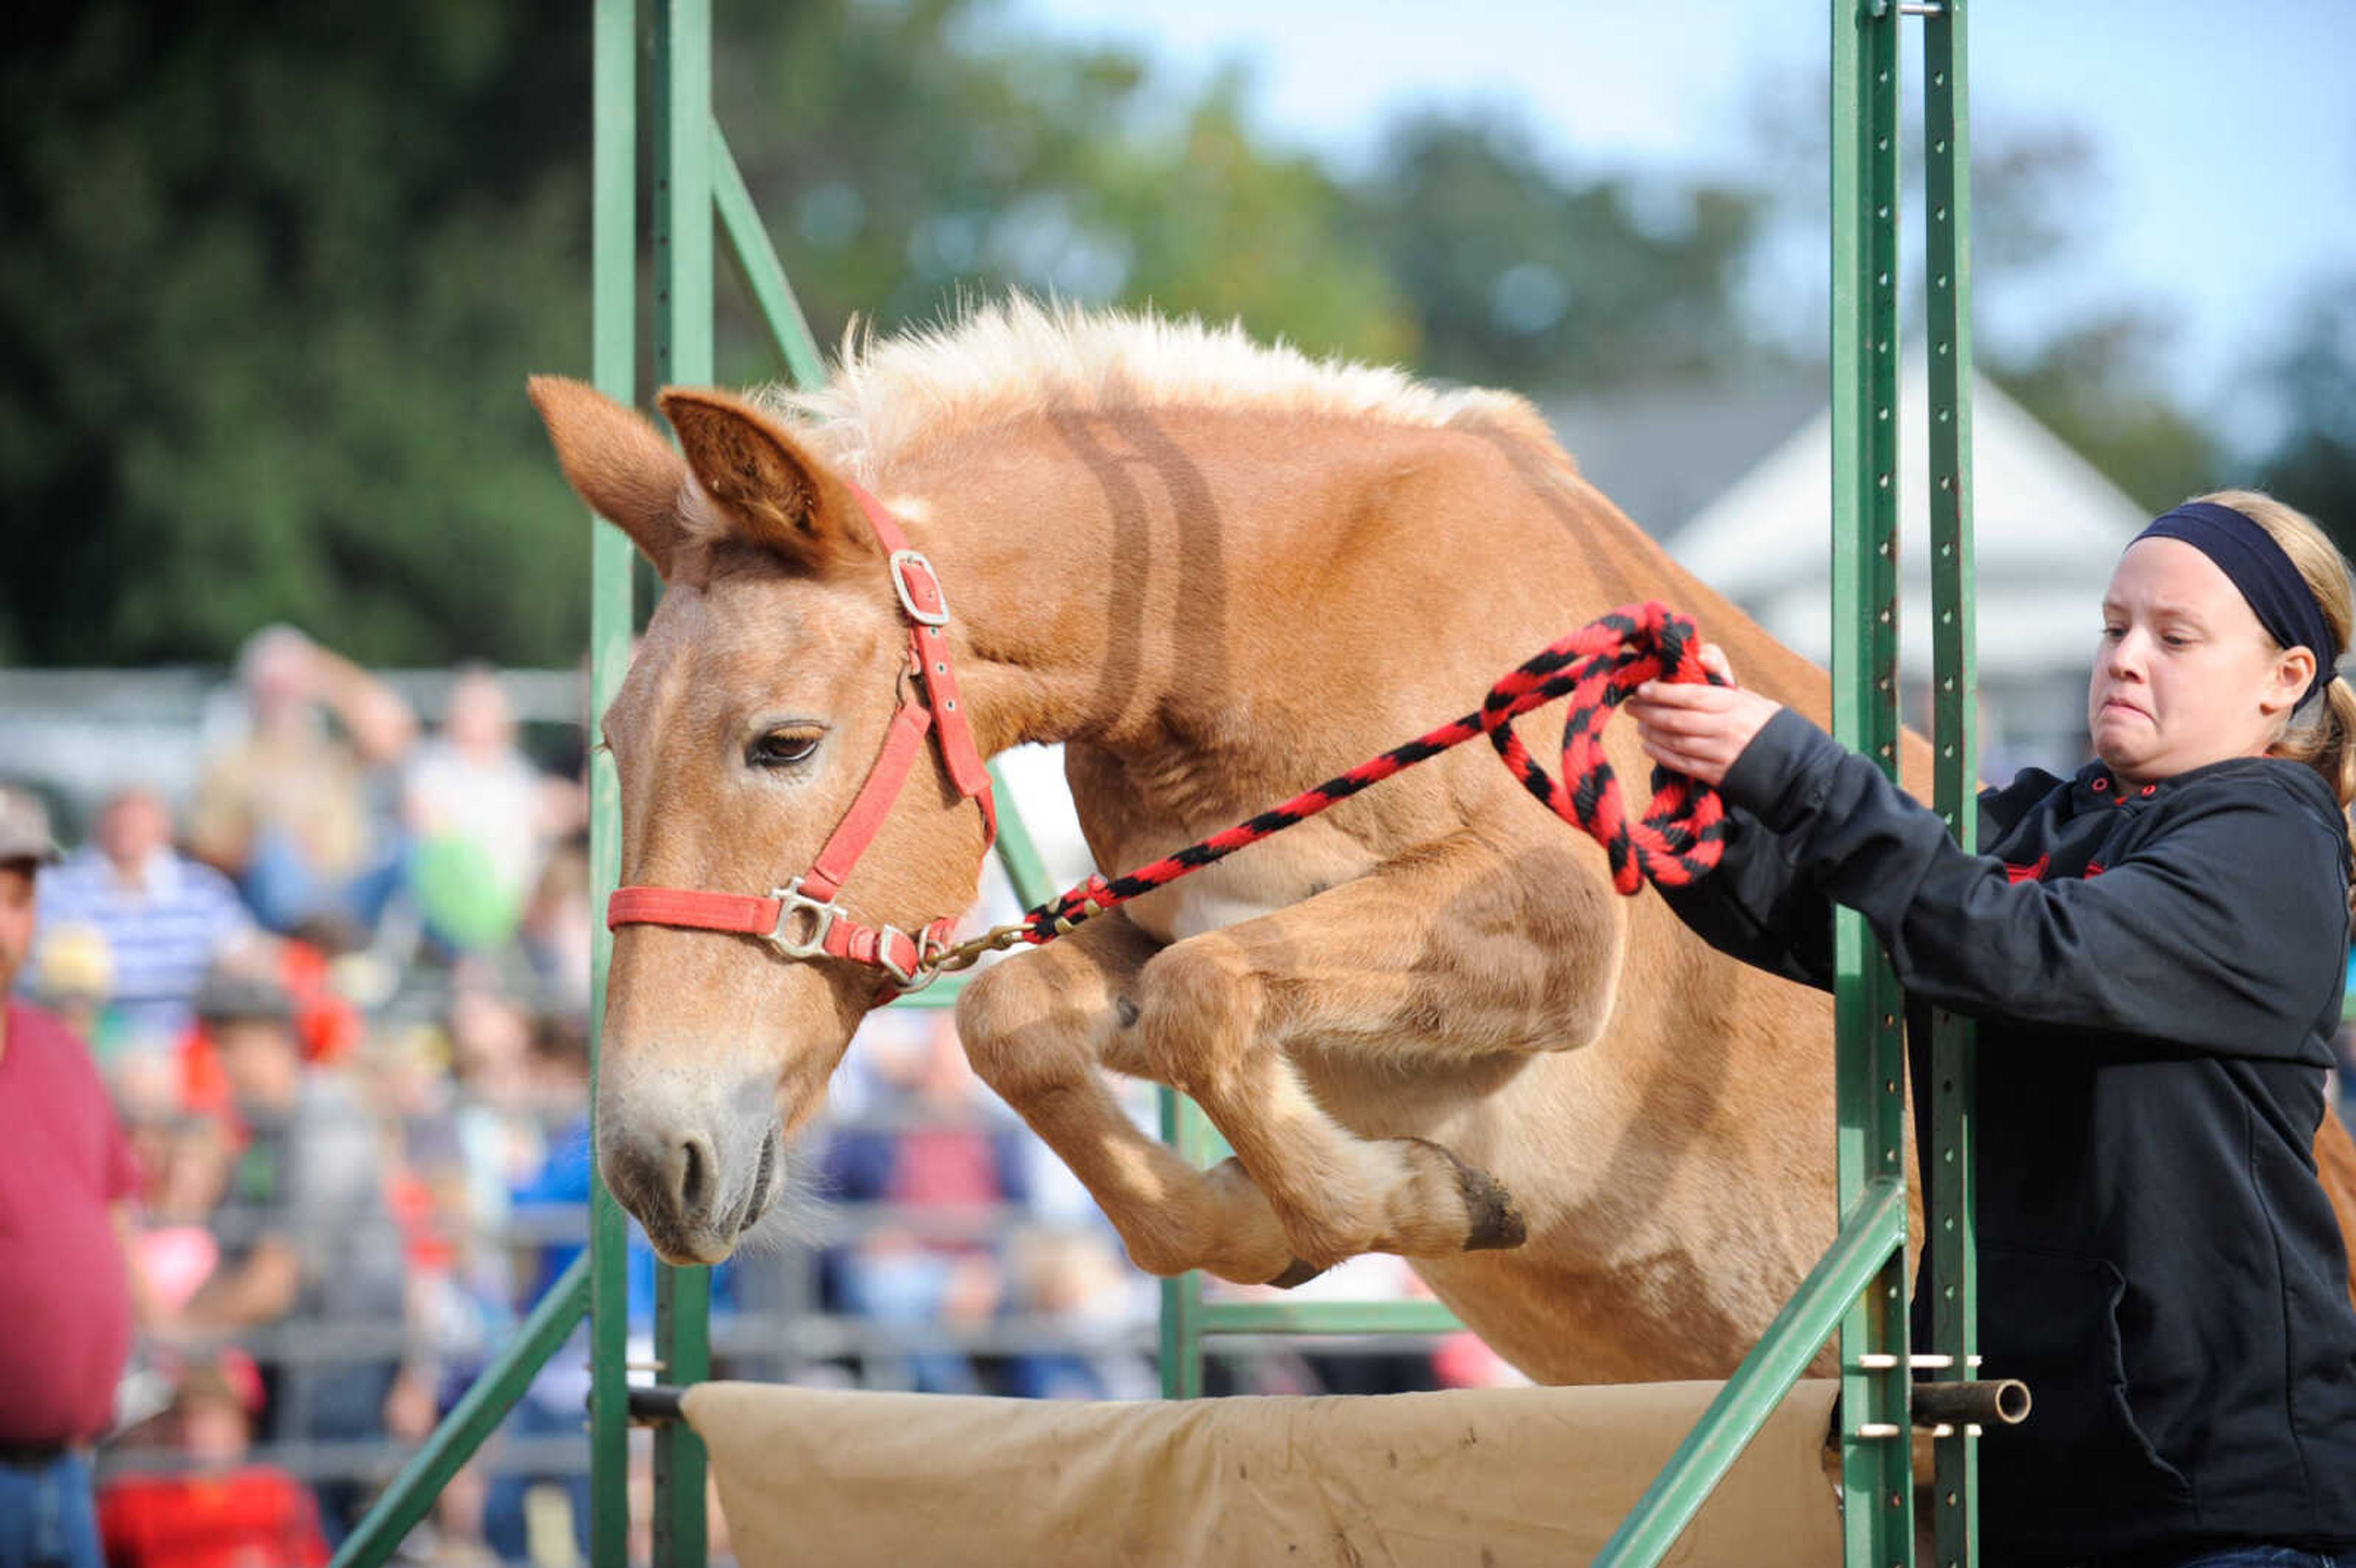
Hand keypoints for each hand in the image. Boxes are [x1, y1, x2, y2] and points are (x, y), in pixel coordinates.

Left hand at [1624, 643, 1783, 787]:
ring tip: (1640, 724)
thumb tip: (1699, 653)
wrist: (1790, 763)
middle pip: (1677, 720)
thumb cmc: (1760, 721)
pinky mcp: (1717, 774)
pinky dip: (1661, 754)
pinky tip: (1649, 745)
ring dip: (1651, 732)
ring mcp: (1720, 753)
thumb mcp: (1745, 694)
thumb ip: (1719, 672)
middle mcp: (1726, 728)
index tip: (1642, 688)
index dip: (1662, 692)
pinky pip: (1682, 764)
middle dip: (1648, 712)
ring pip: (1676, 742)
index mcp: (1733, 704)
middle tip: (1632, 705)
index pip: (1691, 696)